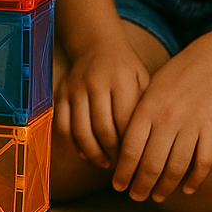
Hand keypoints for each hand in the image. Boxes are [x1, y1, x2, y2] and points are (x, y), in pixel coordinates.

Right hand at [54, 37, 149, 168]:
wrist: (97, 45)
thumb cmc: (126, 69)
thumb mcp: (143, 80)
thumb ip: (145, 107)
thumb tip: (151, 144)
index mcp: (121, 80)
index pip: (125, 121)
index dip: (131, 144)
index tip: (138, 159)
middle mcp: (96, 83)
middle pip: (103, 128)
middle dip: (113, 153)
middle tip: (122, 166)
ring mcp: (75, 89)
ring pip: (81, 131)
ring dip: (93, 153)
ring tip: (105, 163)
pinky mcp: (60, 94)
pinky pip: (63, 126)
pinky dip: (73, 145)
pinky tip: (86, 153)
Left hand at [112, 43, 211, 202]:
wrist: (211, 62)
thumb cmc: (174, 79)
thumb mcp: (148, 92)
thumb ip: (136, 120)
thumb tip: (123, 154)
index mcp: (147, 109)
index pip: (130, 150)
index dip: (123, 173)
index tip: (118, 186)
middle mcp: (167, 119)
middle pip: (151, 165)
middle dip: (141, 186)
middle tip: (136, 196)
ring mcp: (191, 125)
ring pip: (176, 168)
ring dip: (165, 188)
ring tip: (157, 197)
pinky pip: (203, 162)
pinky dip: (195, 180)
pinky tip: (187, 189)